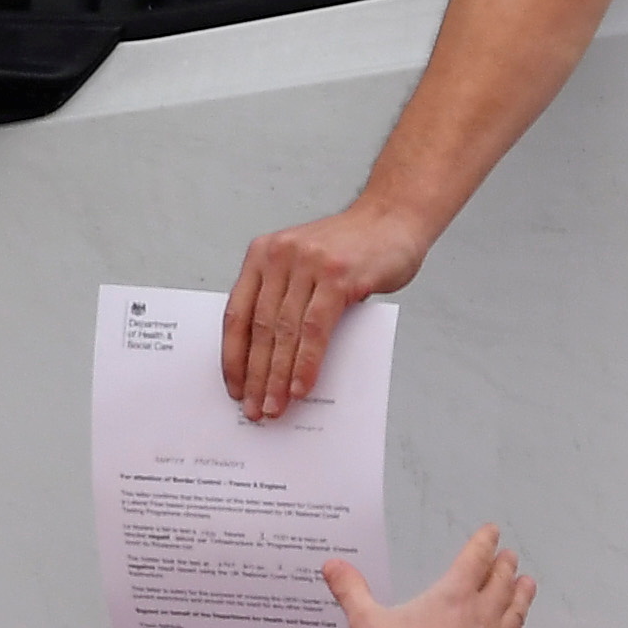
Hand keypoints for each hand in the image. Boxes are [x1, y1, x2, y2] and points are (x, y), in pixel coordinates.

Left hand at [223, 197, 433, 420]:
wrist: (393, 218)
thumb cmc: (350, 250)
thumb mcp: (305, 268)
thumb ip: (287, 301)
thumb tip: (273, 363)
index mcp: (262, 255)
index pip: (236, 314)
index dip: (233, 356)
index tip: (234, 388)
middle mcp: (280, 256)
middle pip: (260, 328)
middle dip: (255, 375)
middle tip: (254, 409)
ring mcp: (308, 264)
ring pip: (285, 332)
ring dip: (278, 377)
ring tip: (275, 407)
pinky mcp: (337, 276)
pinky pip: (315, 330)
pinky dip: (306, 363)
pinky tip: (301, 387)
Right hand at [328, 525, 536, 627]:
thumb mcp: (366, 624)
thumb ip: (351, 591)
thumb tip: (333, 566)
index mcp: (452, 596)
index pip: (474, 560)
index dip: (484, 542)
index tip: (492, 533)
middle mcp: (479, 616)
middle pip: (500, 583)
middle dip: (505, 566)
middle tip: (510, 557)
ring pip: (515, 612)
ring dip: (521, 595)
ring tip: (528, 583)